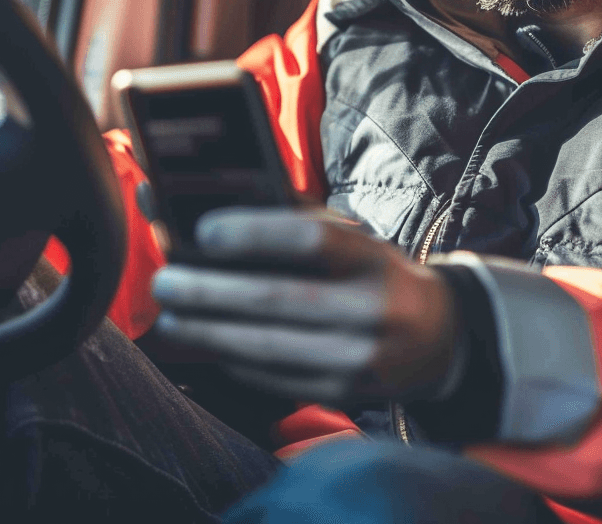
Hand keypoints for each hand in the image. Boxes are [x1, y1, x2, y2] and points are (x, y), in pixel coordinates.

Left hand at [151, 208, 458, 403]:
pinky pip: (274, 378)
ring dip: (209, 332)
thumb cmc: (376, 273)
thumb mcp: (355, 239)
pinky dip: (233, 359)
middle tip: (165, 280)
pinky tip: (208, 343)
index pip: (311, 240)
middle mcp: (369, 308)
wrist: (435, 336)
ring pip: (267, 346)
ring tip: (171, 316)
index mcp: (370, 257)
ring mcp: (358, 357)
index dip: (255, 233)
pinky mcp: (343, 394)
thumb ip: (299, 224)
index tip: (205, 229)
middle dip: (211, 291)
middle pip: (277, 299)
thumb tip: (220, 208)